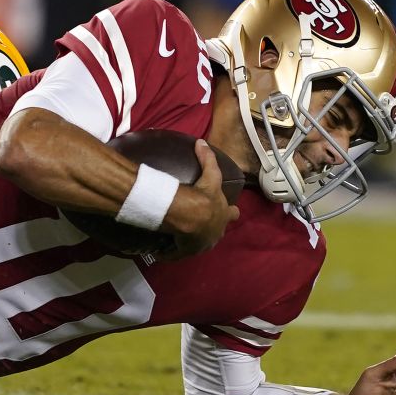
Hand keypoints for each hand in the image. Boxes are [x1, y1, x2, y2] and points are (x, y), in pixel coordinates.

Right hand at [162, 140, 238, 254]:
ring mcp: (203, 243)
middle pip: (219, 231)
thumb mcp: (210, 175)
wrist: (192, 216)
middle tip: (205, 225)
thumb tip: (201, 141)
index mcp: (223, 214)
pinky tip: (164, 252)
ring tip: (183, 238)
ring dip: (194, 241)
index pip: (232, 213)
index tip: (229, 210)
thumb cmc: (203, 196)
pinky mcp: (188, 251)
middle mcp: (216, 231)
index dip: (230, 211)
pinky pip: (179, 254)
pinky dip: (172, 252)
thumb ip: (207, 158)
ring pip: (200, 243)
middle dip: (215, 228)